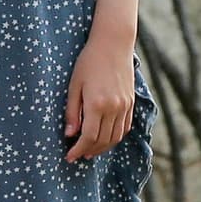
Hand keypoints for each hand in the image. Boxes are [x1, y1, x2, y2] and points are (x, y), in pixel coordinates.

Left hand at [65, 36, 134, 162]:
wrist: (113, 44)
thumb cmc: (89, 62)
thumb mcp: (74, 85)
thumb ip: (72, 112)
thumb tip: (70, 134)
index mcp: (97, 104)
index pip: (88, 137)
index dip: (78, 150)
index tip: (69, 157)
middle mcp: (114, 107)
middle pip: (102, 140)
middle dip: (89, 151)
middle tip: (77, 155)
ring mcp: (125, 106)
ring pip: (115, 137)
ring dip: (102, 147)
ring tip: (90, 150)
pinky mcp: (131, 103)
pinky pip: (124, 128)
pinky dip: (114, 137)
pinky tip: (104, 138)